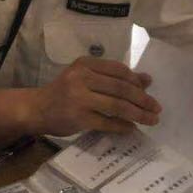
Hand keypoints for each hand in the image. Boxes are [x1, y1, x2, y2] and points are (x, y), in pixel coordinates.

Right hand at [26, 57, 160, 136]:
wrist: (35, 109)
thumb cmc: (63, 92)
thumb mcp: (86, 78)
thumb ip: (113, 78)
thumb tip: (146, 80)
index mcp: (85, 64)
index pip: (119, 70)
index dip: (137, 81)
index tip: (148, 91)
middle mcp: (81, 78)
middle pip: (121, 88)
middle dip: (143, 100)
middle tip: (157, 109)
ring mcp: (79, 98)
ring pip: (117, 106)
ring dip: (138, 114)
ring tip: (151, 120)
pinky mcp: (78, 118)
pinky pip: (107, 122)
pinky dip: (122, 126)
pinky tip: (131, 128)